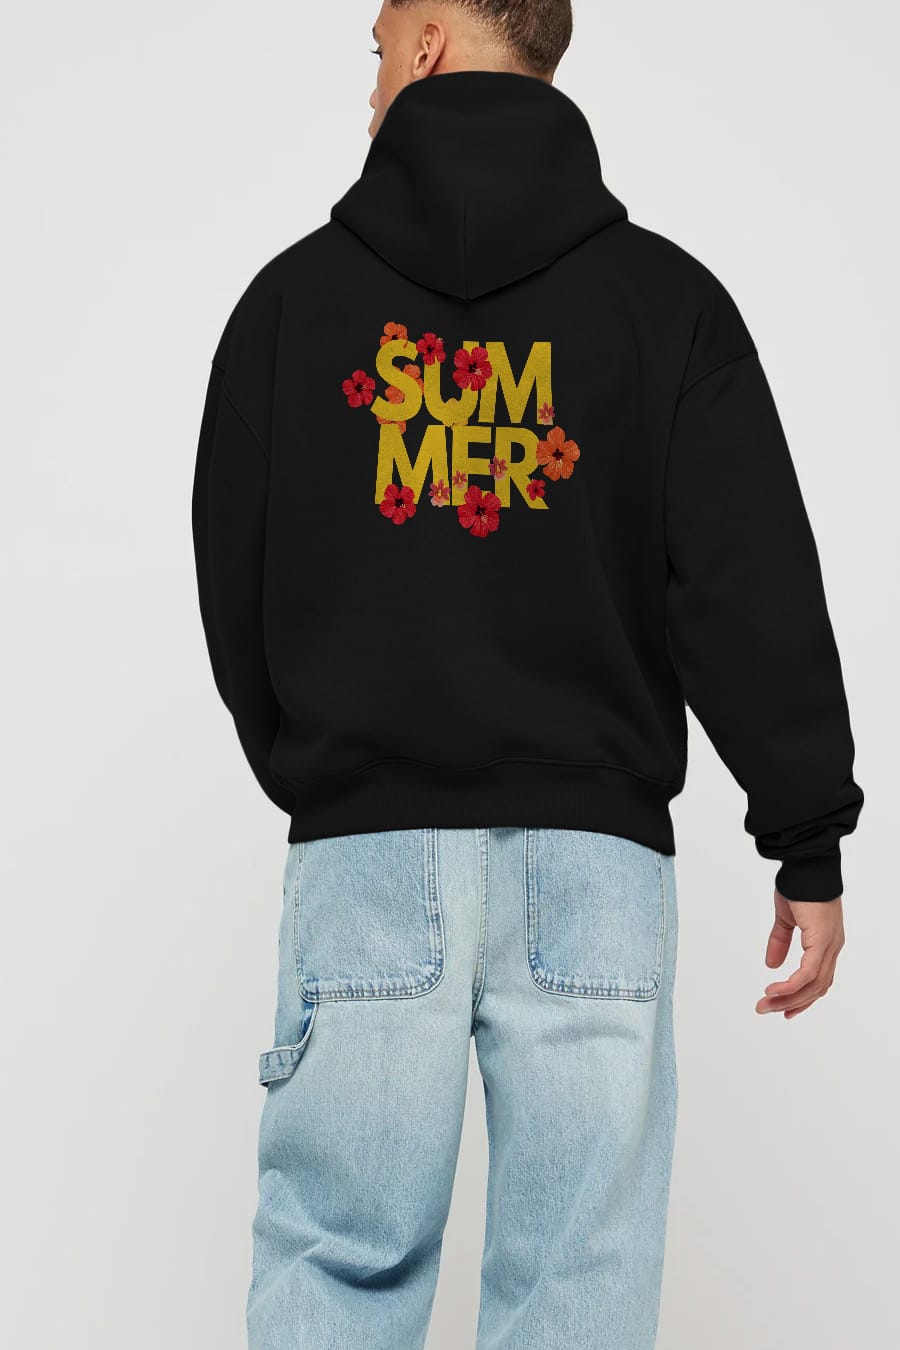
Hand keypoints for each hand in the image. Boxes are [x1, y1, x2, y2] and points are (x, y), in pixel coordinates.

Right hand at [756, 890, 844, 1018]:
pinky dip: (791, 985)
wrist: (806, 866)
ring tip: (765, 1003)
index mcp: (826, 942)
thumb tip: (771, 964)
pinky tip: (774, 990)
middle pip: (816, 988)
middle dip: (791, 1003)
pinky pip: (808, 973)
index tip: (784, 1010)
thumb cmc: (799, 886)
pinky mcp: (822, 941)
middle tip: (767, 1010)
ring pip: (812, 985)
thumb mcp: (786, 918)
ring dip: (788, 998)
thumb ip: (780, 940)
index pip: (819, 979)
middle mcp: (832, 947)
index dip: (802, 997)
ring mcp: (829, 945)